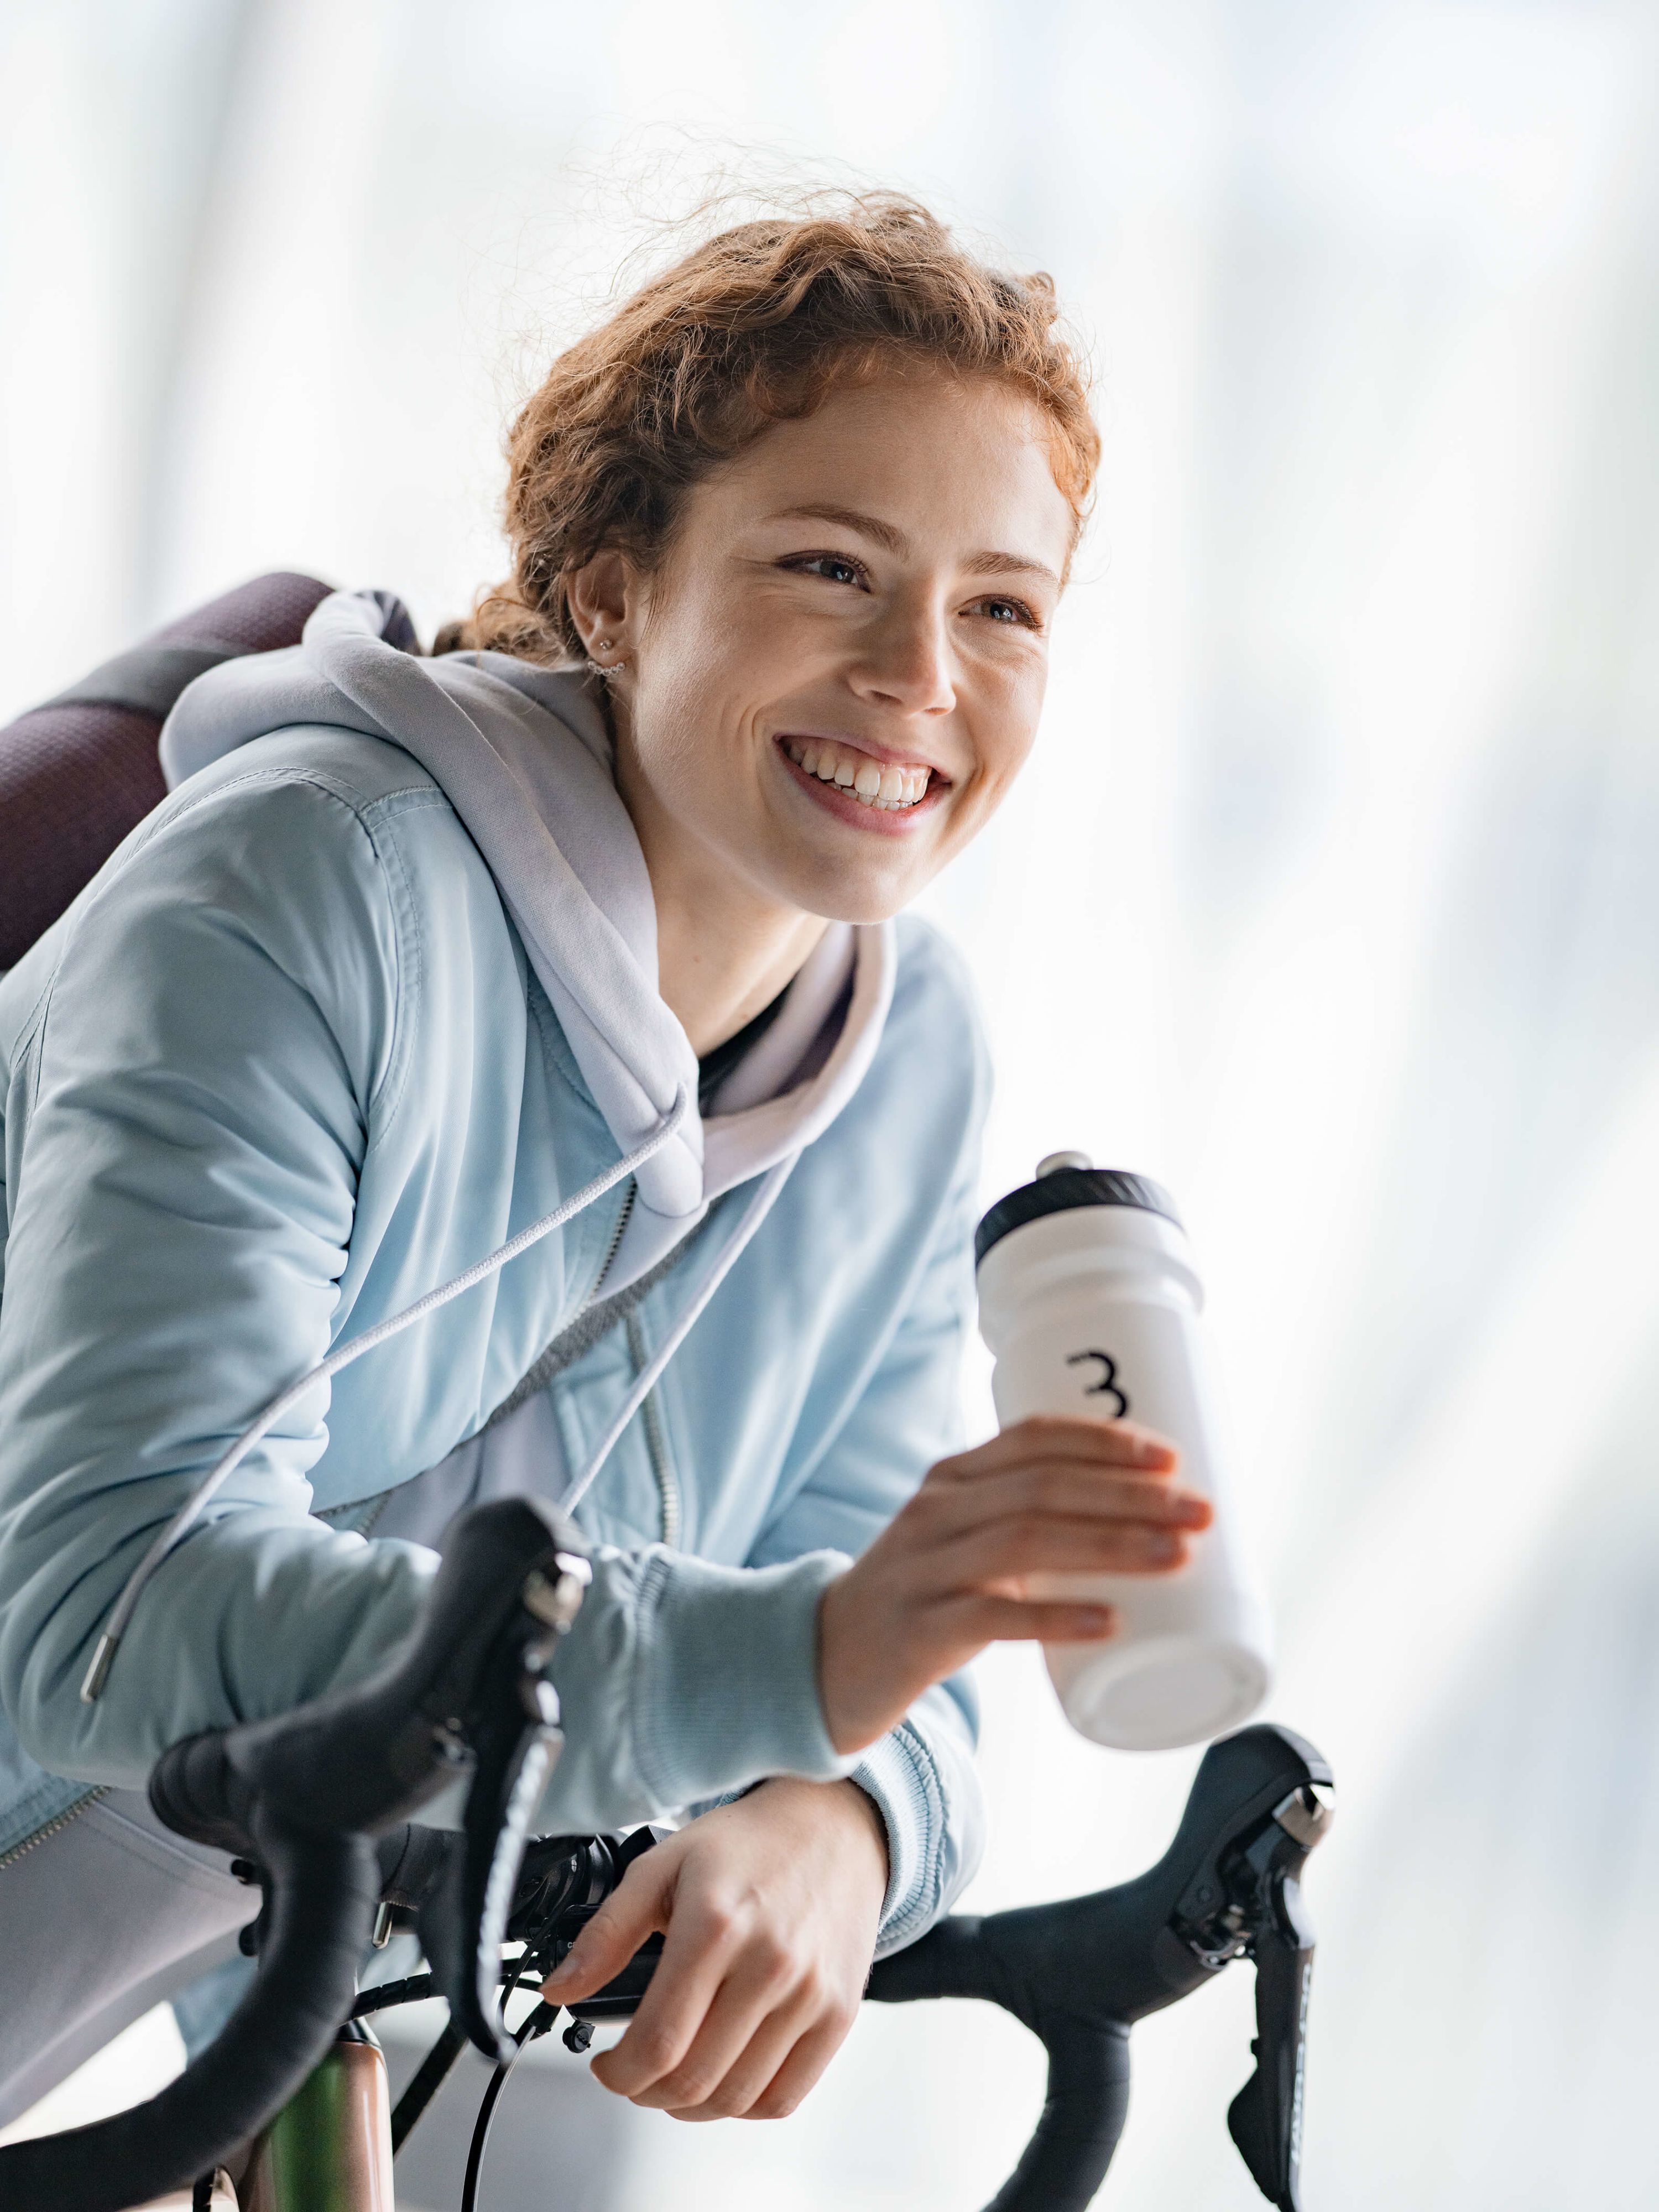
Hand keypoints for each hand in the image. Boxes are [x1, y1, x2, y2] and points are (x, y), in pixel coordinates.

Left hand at [541, 1777, 887, 2119]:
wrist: (831, 1829)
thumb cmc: (745, 1845)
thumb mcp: (662, 1866)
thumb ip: (606, 1933)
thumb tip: (559, 1990)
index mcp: (716, 1924)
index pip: (658, 2041)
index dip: (619, 2073)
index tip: (607, 2066)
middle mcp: (769, 1962)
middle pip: (693, 2080)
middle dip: (646, 2092)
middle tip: (635, 2072)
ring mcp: (810, 1993)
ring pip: (736, 2098)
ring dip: (690, 2106)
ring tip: (674, 2076)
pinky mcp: (839, 2013)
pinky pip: (784, 2097)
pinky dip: (743, 2106)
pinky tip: (723, 2078)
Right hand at [817, 1415, 1211, 1754]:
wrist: (827, 1658)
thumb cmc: (923, 1596)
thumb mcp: (963, 1540)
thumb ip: (1029, 1523)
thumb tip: (1142, 1523)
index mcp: (953, 1478)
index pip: (1033, 1438)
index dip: (1104, 1440)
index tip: (1170, 1457)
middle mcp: (937, 1511)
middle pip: (1043, 1487)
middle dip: (1129, 1494)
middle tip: (1200, 1511)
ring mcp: (924, 1569)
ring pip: (1026, 1542)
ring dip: (1110, 1544)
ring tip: (1175, 1556)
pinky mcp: (919, 1631)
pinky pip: (993, 1618)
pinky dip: (1056, 1616)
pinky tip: (1108, 1621)